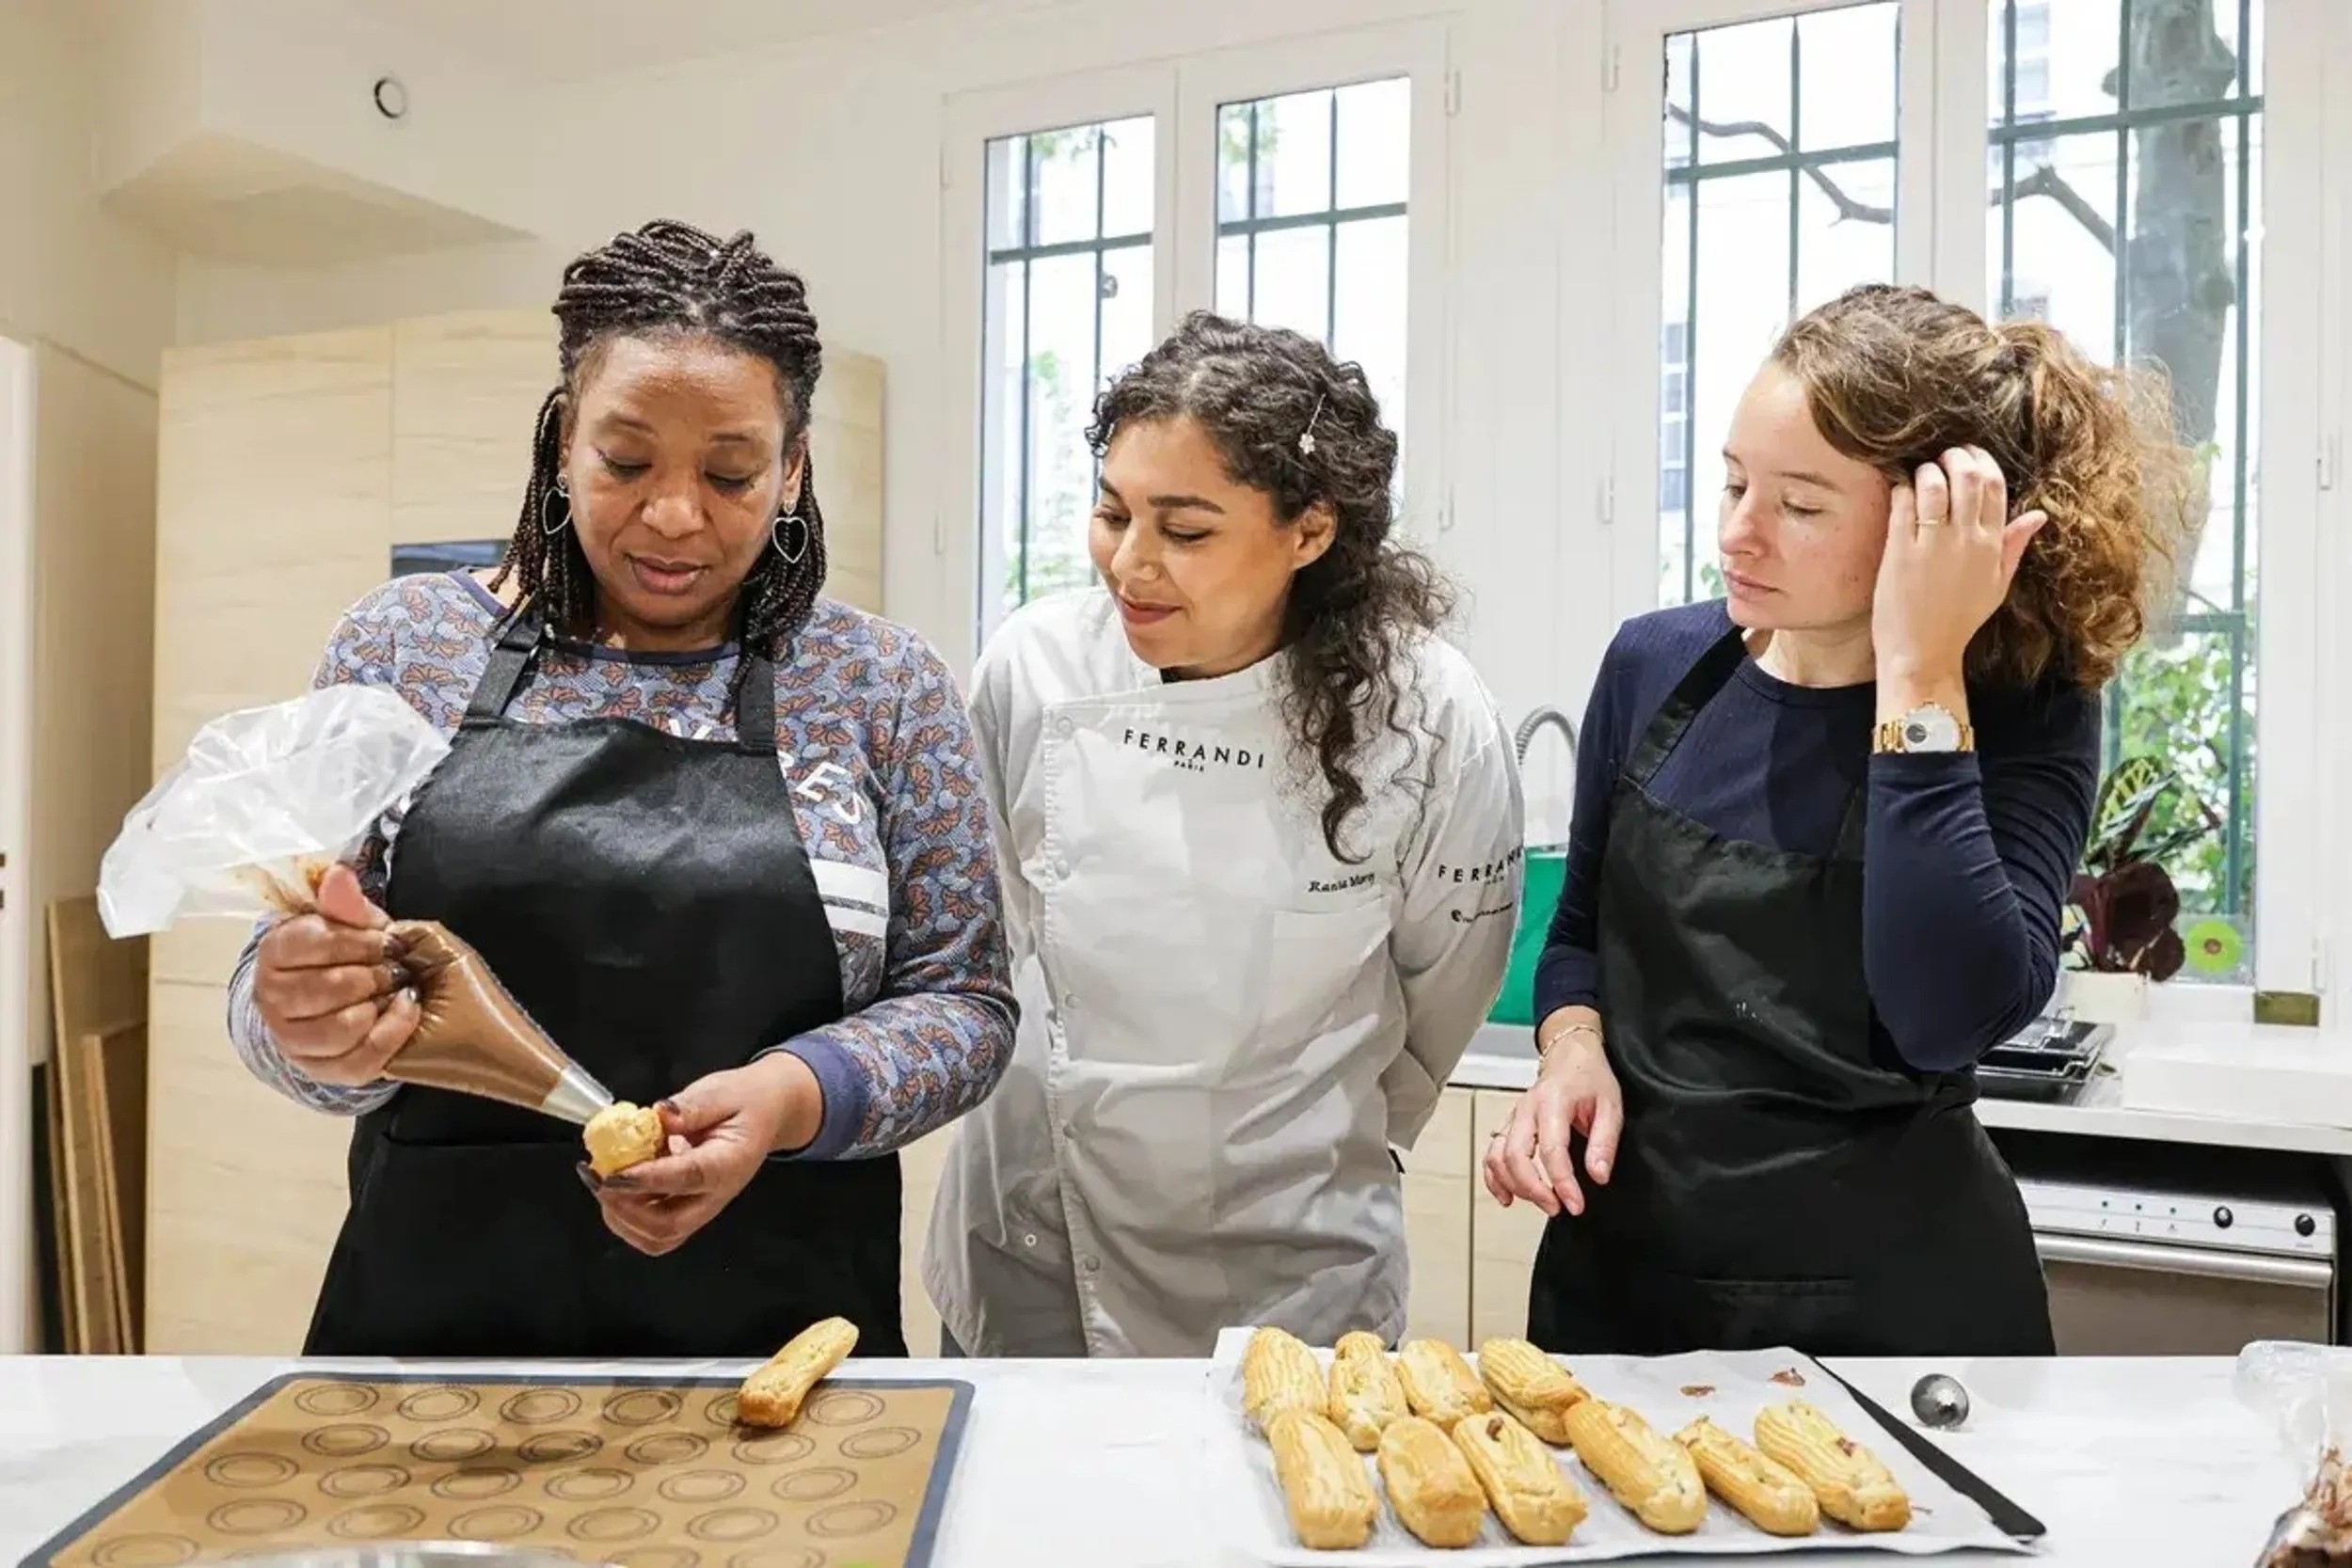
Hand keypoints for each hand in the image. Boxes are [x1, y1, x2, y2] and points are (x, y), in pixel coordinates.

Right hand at [252, 863, 418, 1085]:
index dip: (358, 941)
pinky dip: (392, 1033)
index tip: (386, 940)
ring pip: (337, 1028)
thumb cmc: (354, 955)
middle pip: (324, 988)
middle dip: (372, 975)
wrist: (353, 1000)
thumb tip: (339, 875)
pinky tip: (406, 1011)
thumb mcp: (355, 924)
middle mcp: (271, 998)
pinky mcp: (321, 1069)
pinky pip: (358, 1059)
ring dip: (378, 1006)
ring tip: (396, 991)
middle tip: (394, 967)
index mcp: (274, 952)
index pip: (311, 943)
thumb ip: (346, 904)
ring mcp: (292, 1038)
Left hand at [586, 1053, 822, 1256]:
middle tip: (598, 1178)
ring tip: (603, 1183)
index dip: (644, 1179)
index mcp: (728, 1165)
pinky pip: (655, 1232)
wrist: (766, 1114)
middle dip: (624, 1208)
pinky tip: (616, 1188)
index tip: (609, 1172)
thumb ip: (692, 1105)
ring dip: (622, 1217)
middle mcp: (715, 1196)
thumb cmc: (744, 1100)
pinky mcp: (688, 1210)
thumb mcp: (722, 1091)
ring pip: (658, 1237)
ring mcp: (702, 1208)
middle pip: (667, 1226)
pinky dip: (627, 1218)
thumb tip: (660, 1115)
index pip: (686, 1179)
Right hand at [1480, 1031, 1622, 1218]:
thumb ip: (1604, 1142)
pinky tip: (1507, 1197)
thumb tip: (1597, 1175)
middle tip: (1557, 1208)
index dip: (1562, 1182)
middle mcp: (1526, 1110)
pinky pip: (1491, 1154)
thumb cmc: (1590, 1079)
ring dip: (1515, 1186)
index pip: (1552, 1149)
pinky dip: (1494, 1178)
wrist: (1571, 1056)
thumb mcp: (1611, 1106)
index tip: (1575, 1204)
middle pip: (1516, 1155)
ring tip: (1541, 1203)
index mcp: (1553, 1101)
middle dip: (1534, 1189)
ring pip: (1498, 1157)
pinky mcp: (1508, 1126)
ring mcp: (1513, 1118)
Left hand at [1870, 447, 2047, 682]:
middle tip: (1944, 456)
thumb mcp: (1997, 584)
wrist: (1922, 652)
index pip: (1995, 486)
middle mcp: (1966, 540)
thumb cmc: (1959, 619)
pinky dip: (1902, 490)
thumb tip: (2038, 515)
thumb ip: (2014, 546)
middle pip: (1968, 477)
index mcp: (1992, 545)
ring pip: (1934, 485)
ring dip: (1927, 470)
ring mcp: (1932, 545)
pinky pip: (1903, 505)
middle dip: (1955, 457)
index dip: (1982, 461)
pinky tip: (1902, 493)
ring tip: (1922, 473)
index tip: (1969, 454)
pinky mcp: (1900, 552)